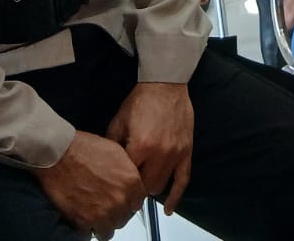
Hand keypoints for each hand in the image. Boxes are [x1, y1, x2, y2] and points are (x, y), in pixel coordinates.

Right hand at [34, 131, 146, 237]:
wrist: (59, 153)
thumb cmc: (83, 148)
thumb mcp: (116, 151)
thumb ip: (127, 171)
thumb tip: (128, 181)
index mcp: (131, 181)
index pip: (138, 202)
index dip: (128, 201)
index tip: (121, 200)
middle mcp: (120, 199)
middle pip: (124, 217)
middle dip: (115, 212)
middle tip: (103, 204)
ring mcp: (103, 212)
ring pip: (109, 230)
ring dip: (103, 223)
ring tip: (93, 212)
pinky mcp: (85, 221)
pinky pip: (91, 234)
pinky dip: (87, 228)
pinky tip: (83, 215)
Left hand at [106, 83, 194, 214]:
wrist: (166, 84)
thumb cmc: (140, 101)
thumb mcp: (119, 121)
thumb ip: (112, 145)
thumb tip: (106, 165)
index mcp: (140, 146)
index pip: (127, 177)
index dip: (119, 180)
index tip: (113, 182)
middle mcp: (159, 154)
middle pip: (144, 187)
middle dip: (134, 186)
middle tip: (127, 183)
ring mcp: (175, 155)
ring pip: (160, 186)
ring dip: (150, 187)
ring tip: (143, 184)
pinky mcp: (186, 152)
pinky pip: (183, 180)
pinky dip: (176, 197)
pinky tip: (169, 209)